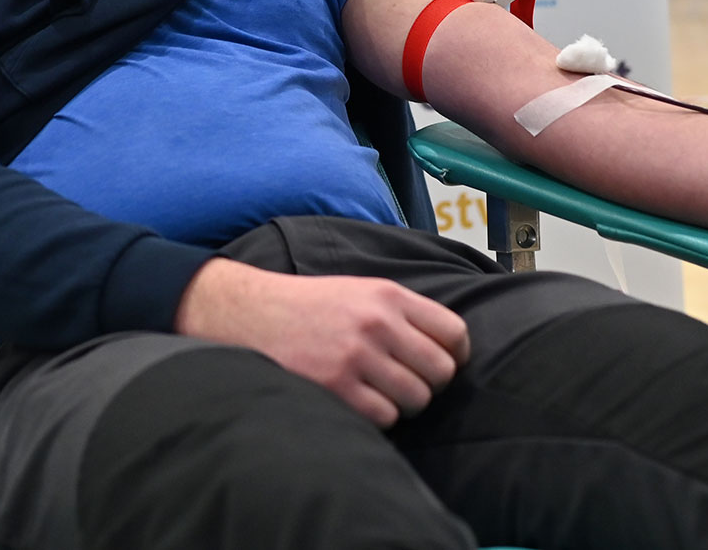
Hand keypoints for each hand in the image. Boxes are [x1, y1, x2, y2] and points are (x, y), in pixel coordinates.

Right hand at [173, 258, 469, 426]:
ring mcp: (357, 357)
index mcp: (388, 296)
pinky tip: (360, 402)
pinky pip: (385, 417)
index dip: (455, 355)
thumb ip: (403, 312)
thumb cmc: (311, 306)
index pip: (453, 332)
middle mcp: (377, 324)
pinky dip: (378, 417)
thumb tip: (449, 346)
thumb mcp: (361, 290)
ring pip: (416, 399)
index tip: (445, 363)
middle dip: (430, 383)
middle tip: (408, 382)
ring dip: (404, 403)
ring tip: (381, 392)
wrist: (252, 314)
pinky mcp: (337, 388)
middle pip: (441, 371)